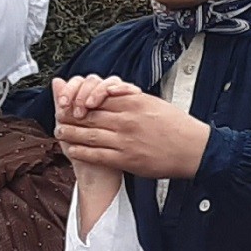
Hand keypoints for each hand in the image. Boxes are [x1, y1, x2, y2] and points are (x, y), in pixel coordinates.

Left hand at [53, 77, 211, 183]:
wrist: (193, 149)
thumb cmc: (176, 126)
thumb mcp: (154, 102)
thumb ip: (131, 97)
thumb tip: (114, 91)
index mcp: (133, 103)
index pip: (99, 98)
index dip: (80, 99)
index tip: (70, 101)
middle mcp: (127, 120)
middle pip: (90, 115)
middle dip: (70, 116)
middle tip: (58, 116)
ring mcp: (125, 141)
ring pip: (90, 135)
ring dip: (71, 133)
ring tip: (60, 131)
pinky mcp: (127, 159)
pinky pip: (98, 155)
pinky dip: (82, 152)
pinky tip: (72, 149)